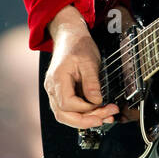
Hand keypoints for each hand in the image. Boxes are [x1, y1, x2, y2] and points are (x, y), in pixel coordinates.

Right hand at [45, 6, 118, 128]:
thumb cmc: (78, 46)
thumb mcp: (89, 61)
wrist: (70, 37)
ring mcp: (55, 91)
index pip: (67, 104)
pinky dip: (83, 114)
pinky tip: (97, 113)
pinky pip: (69, 109)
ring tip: (105, 117)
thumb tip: (96, 101)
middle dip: (86, 120)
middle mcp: (52, 88)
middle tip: (106, 118)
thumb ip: (92, 82)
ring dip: (85, 120)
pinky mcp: (61, 93)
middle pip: (63, 115)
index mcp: (57, 79)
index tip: (100, 104)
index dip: (85, 108)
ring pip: (65, 115)